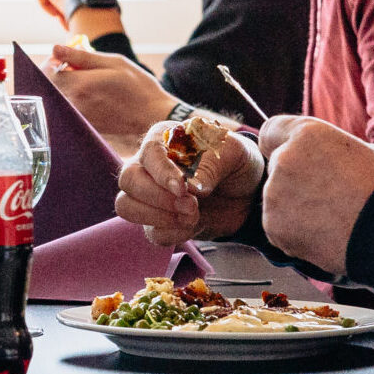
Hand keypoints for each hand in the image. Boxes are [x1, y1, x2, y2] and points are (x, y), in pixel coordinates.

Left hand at [48, 44, 178, 148]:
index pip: (46, 72)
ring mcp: (78, 117)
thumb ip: (80, 56)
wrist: (153, 116)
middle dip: (57, 75)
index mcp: (80, 85)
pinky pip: (68, 110)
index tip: (63, 58)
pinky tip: (92, 96)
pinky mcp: (83, 126)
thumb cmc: (137, 86)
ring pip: (58, 99)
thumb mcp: (113, 62)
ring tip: (86, 82)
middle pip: (49, 87)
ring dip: (65, 88)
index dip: (51, 62)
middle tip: (74, 68)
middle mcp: (74, 104)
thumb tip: (55, 49)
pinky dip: (73, 100)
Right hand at [114, 119, 262, 246]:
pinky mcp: (159, 221)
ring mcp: (150, 195)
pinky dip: (172, 234)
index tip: (182, 189)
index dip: (162, 173)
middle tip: (192, 205)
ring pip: (126, 206)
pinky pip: (151, 232)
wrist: (247, 191)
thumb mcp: (233, 154)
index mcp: (165, 140)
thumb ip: (211, 166)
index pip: (149, 153)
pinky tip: (194, 226)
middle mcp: (150, 166)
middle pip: (128, 180)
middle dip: (158, 197)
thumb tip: (192, 188)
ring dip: (158, 217)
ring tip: (193, 216)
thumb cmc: (235, 161)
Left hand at [256, 116, 373, 273]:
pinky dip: (294, 234)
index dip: (280, 146)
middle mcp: (284, 159)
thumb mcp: (359, 150)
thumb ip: (327, 148)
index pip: (270, 131)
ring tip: (329, 220)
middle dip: (293, 182)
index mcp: (306, 134)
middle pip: (275, 169)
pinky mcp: (273, 226)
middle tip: (325, 198)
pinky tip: (322, 236)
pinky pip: (278, 228)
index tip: (295, 161)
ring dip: (293, 209)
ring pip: (276, 200)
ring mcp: (275, 194)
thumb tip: (322, 155)